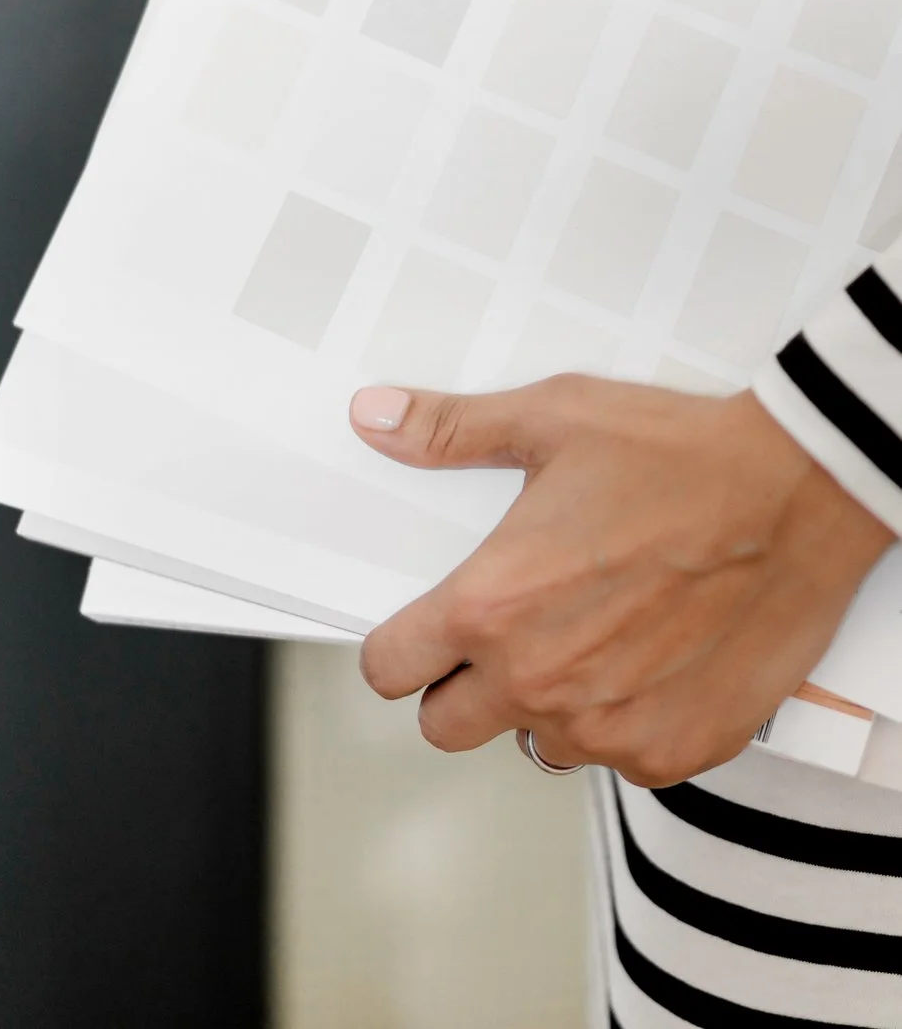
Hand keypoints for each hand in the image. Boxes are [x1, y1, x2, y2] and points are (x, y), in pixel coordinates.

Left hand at [350, 375, 894, 787]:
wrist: (802, 491)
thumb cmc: (681, 457)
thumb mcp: (548, 422)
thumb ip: (448, 432)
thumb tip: (374, 418)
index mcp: (491, 608)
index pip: (390, 669)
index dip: (398, 649)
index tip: (418, 634)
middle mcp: (541, 680)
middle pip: (445, 727)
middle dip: (458, 688)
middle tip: (499, 639)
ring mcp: (611, 726)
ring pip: (535, 744)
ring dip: (544, 707)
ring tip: (586, 640)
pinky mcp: (678, 750)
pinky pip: (619, 760)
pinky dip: (624, 722)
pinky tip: (648, 662)